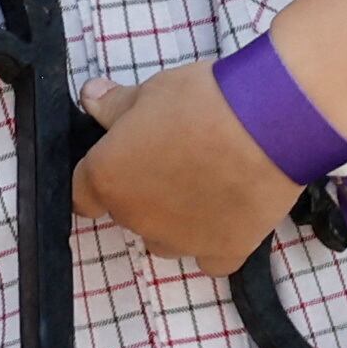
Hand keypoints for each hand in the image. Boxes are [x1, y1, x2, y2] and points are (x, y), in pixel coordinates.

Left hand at [71, 67, 301, 273]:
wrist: (265, 124)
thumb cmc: (200, 101)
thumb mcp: (152, 90)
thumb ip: (115, 104)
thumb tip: (89, 98)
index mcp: (109, 179)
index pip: (81, 194)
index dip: (99, 174)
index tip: (121, 156)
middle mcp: (137, 220)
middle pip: (128, 212)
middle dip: (143, 188)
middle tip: (174, 153)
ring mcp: (180, 242)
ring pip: (163, 238)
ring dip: (174, 216)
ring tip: (206, 178)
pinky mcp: (222, 253)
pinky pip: (208, 258)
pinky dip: (212, 240)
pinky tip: (228, 210)